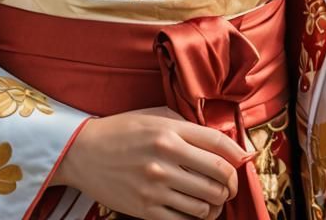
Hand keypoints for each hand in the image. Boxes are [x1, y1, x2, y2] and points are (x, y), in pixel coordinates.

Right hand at [52, 106, 250, 219]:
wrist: (83, 152)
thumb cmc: (121, 130)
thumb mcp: (154, 117)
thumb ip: (186, 125)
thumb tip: (220, 141)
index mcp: (170, 131)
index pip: (219, 145)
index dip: (238, 154)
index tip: (242, 160)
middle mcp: (166, 158)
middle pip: (219, 177)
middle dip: (230, 183)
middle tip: (228, 185)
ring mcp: (157, 186)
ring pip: (206, 203)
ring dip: (217, 204)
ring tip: (214, 200)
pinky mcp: (147, 209)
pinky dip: (197, 218)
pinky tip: (196, 210)